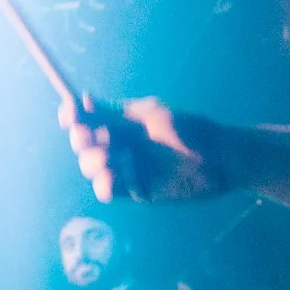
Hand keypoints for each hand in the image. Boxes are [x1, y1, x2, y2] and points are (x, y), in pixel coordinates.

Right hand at [60, 95, 227, 203]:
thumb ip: (116, 114)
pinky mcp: (134, 189)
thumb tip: (82, 99)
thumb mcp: (152, 117)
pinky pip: (108, 189)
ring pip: (91, 167)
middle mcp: (118, 142)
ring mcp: (125, 166)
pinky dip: (105, 185)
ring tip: (110, 159)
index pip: (85, 116)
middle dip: (80, 139)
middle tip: (89, 138)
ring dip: (93, 162)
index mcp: (121, 119)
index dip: (71, 115)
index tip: (69, 115)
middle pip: (82, 142)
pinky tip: (113, 180)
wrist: (219, 159)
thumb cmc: (190, 129)